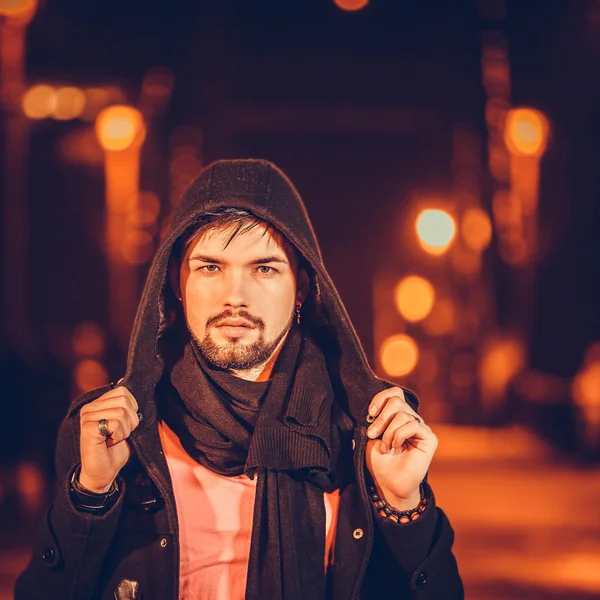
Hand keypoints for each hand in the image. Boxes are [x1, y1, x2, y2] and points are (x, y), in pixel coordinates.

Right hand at [78, 386, 139, 492]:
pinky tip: (109, 443)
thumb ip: (126, 409)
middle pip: (124, 401)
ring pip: (121, 413)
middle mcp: (90, 408)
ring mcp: (87, 418)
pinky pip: (115, 424)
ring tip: (114, 438)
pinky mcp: (88, 429)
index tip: (124, 424)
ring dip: (124, 430)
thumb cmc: (114, 449)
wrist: (103, 472)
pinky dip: (119, 436)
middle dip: (130, 421)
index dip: (132, 409)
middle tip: (120, 433)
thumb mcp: (124, 424)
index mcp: (97, 404)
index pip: (123, 392)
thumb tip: (136, 399)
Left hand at [365, 387, 437, 509]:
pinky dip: (399, 435)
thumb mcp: (370, 436)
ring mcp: (421, 427)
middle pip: (397, 400)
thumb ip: (374, 419)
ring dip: (389, 431)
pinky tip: (396, 446)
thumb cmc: (379, 461)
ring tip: (386, 447)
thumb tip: (373, 407)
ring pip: (403, 414)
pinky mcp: (429, 438)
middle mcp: (411, 419)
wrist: (388, 483)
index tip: (370, 413)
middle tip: (373, 434)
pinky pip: (413, 425)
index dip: (381, 398)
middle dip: (381, 418)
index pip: (395, 393)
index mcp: (397, 416)